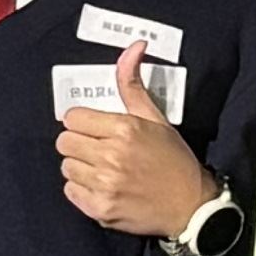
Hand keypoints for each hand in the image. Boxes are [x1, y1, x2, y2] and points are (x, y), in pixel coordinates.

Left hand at [56, 44, 214, 241]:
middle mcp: (111, 156)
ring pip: (66, 167)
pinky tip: (103, 188)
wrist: (191, 206)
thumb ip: (133, 84)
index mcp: (123, 129)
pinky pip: (71, 192)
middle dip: (79, 144)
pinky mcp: (100, 209)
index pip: (72, 118)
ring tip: (103, 170)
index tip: (97, 129)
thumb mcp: (156, 118)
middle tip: (100, 150)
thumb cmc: (174, 159)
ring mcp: (104, 185)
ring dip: (81, 167)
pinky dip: (83, 190)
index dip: (83, 122)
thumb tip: (134, 46)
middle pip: (64, 142)